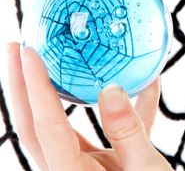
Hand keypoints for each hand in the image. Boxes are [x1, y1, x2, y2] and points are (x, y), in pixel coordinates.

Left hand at [6, 42, 173, 170]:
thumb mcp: (145, 170)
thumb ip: (128, 131)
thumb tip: (111, 90)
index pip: (46, 124)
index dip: (34, 86)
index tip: (28, 52)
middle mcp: (67, 169)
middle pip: (34, 123)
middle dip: (21, 85)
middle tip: (16, 47)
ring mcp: (81, 166)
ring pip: (56, 125)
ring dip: (49, 92)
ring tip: (44, 58)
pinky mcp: (100, 163)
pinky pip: (101, 130)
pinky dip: (118, 109)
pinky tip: (147, 86)